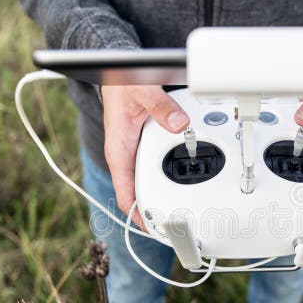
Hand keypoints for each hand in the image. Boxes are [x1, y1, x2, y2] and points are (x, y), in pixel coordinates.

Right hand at [101, 85, 189, 226]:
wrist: (116, 72)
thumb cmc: (120, 83)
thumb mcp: (141, 91)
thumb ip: (160, 107)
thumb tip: (178, 124)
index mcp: (119, 150)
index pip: (126, 194)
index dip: (140, 217)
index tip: (155, 230)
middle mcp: (125, 155)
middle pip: (140, 193)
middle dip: (156, 212)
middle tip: (178, 227)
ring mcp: (134, 151)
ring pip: (149, 180)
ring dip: (165, 194)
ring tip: (186, 210)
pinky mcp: (143, 144)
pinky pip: (155, 166)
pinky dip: (169, 175)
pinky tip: (186, 179)